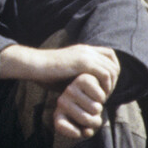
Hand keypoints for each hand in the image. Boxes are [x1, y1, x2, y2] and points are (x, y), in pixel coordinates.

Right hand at [0, 43, 119, 96]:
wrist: (33, 65)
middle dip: (114, 80)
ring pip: (112, 69)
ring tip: (102, 97)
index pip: (109, 56)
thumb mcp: (66, 74)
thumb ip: (79, 77)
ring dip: (111, 85)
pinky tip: (98, 96)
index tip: (104, 86)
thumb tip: (88, 91)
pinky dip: (106, 87)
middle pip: (114, 62)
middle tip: (105, 94)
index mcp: (83, 50)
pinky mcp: (84, 62)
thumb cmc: (45, 74)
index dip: (111, 70)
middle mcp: (87, 50)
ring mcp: (86, 55)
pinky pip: (106, 74)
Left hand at [52, 72, 108, 139]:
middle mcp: (62, 102)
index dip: (72, 132)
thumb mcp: (85, 127)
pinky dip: (102, 98)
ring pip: (95, 108)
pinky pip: (100, 96)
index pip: (60, 126)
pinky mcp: (83, 80)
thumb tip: (87, 131)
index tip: (79, 133)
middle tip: (92, 115)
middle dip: (95, 120)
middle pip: (86, 119)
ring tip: (93, 104)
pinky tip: (96, 95)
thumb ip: (86, 132)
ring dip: (99, 108)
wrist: (91, 93)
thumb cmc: (87, 114)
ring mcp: (70, 90)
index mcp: (59, 115)